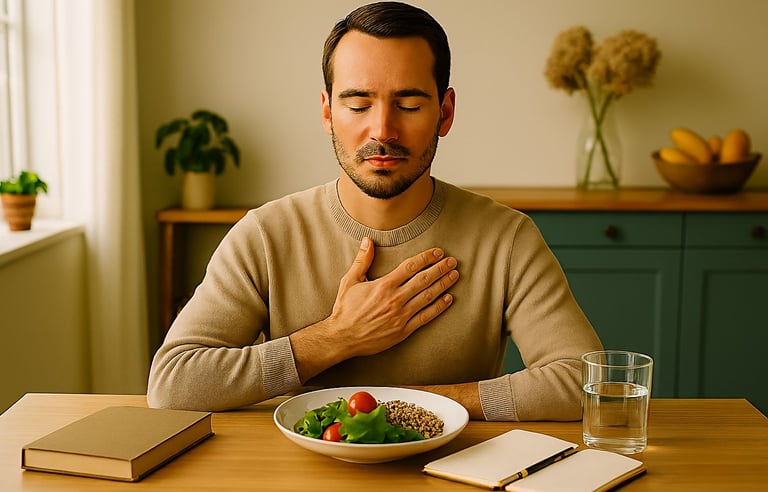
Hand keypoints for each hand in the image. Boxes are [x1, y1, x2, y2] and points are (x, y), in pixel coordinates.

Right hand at [290, 237, 458, 380]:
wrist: (343, 337)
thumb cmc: (345, 309)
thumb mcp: (349, 281)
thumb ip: (362, 260)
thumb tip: (367, 240)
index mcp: (384, 285)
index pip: (410, 266)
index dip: (426, 257)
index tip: (438, 252)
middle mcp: (395, 299)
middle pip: (424, 279)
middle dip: (440, 268)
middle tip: (452, 261)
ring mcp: (401, 315)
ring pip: (428, 296)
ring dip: (443, 284)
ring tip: (454, 275)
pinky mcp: (403, 330)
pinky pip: (425, 317)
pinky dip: (439, 307)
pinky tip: (448, 299)